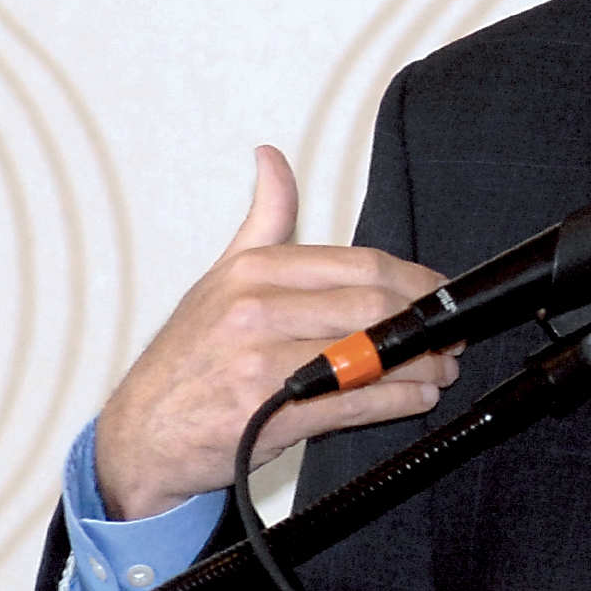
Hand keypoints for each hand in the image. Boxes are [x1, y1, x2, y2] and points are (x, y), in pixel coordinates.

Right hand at [94, 146, 459, 519]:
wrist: (140, 433)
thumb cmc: (187, 356)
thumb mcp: (220, 276)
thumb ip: (264, 218)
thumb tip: (272, 157)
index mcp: (254, 270)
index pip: (359, 264)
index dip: (413, 279)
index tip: (437, 291)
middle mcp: (257, 310)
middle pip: (372, 306)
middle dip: (424, 320)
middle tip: (449, 332)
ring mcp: (263, 364)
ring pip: (369, 355)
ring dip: (421, 363)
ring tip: (442, 366)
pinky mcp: (270, 414)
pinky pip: (353, 404)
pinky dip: (397, 400)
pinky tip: (417, 395)